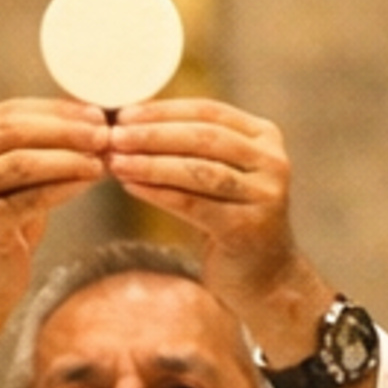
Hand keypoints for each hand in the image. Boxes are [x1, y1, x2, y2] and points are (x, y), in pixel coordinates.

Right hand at [0, 98, 111, 309]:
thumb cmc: (3, 228)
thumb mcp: (16, 180)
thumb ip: (37, 148)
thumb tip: (88, 117)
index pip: (11, 112)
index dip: (56, 110)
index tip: (97, 113)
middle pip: (13, 131)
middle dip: (63, 129)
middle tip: (103, 133)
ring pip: (19, 162)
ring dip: (66, 157)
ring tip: (100, 160)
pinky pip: (28, 198)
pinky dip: (62, 187)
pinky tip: (88, 182)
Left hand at [105, 99, 313, 329]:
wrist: (264, 276)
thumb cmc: (230, 219)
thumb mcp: (220, 174)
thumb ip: (192, 148)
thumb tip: (131, 123)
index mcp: (265, 136)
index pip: (209, 111)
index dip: (164, 111)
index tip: (123, 114)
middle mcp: (272, 161)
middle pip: (204, 138)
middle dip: (154, 135)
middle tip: (114, 136)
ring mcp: (265, 195)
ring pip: (200, 170)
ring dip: (152, 164)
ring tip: (117, 162)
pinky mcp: (248, 228)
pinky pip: (194, 205)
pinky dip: (159, 194)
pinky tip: (131, 187)